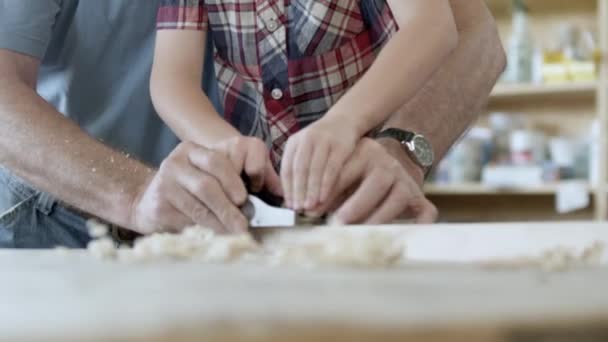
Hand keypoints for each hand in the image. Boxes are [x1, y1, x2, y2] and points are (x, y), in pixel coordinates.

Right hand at [129, 138, 280, 234]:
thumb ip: (248, 178)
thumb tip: (282, 193)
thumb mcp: (217, 177)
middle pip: (207, 185)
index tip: (245, 198)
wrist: (150, 202)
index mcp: (193, 151)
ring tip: (235, 232)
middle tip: (244, 224)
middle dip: (228, 207)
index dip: (233, 180)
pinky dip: (204, 229)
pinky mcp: (157, 203)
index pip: (217, 161)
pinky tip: (215, 235)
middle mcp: (176, 162)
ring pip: (198, 205)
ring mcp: (163, 182)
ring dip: (220, 222)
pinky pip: (186, 219)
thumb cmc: (194, 191)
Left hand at [281, 119, 357, 211]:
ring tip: (310, 207)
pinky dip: (326, 184)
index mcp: (294, 142)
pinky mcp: (340, 145)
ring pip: (314, 169)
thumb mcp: (305, 150)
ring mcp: (324, 141)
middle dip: (298, 191)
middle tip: (298, 209)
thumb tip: (290, 200)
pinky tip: (324, 197)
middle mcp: (307, 139)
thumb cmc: (323, 143)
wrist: (345, 121)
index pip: (287, 168)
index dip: (287, 188)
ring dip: (311, 190)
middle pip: (299, 169)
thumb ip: (297, 170)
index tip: (289, 205)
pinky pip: (332, 168)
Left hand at [306, 137, 437, 223]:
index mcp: (365, 152)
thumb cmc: (357, 179)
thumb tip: (306, 211)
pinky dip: (420, 225)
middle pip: (377, 181)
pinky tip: (403, 236)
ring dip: (379, 217)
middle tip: (338, 222)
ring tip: (360, 233)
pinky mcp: (419, 199)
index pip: (346, 169)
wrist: (395, 165)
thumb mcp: (342, 176)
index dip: (328, 191)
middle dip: (356, 204)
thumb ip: (326, 190)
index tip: (312, 209)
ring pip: (399, 197)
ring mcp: (406, 181)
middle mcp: (388, 164)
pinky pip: (425, 211)